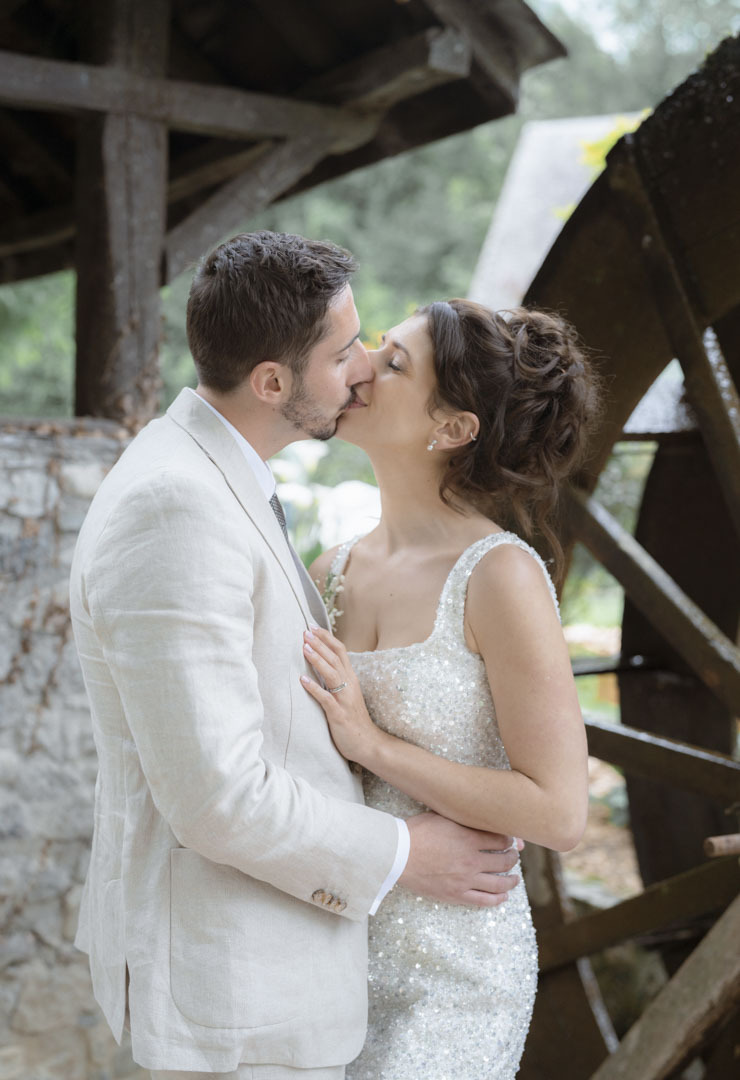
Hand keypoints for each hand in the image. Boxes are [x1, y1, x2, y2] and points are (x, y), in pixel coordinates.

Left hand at [300, 626, 384, 764]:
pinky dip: (314, 688)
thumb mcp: (347, 695)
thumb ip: (338, 680)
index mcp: (351, 679)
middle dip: (319, 644)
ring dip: (317, 660)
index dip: (327, 638)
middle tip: (305, 632)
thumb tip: (323, 665)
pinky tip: (302, 680)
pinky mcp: (339, 714)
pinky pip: (326, 698)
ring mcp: (344, 699)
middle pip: (335, 658)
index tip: (313, 627)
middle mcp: (349, 685)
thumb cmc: (355, 719)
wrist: (369, 743)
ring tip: (304, 648)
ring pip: (331, 674)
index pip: (340, 651)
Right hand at [400, 812, 522, 907]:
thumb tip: (479, 815)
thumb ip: (463, 818)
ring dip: (511, 880)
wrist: (398, 855)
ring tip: (515, 878)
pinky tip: (503, 896)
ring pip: (499, 883)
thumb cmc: (417, 832)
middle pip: (504, 861)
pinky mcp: (456, 894)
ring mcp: (465, 880)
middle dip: (512, 858)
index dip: (510, 839)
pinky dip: (497, 899)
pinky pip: (484, 900)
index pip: (501, 839)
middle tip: (513, 856)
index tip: (511, 840)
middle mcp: (471, 860)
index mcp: (469, 839)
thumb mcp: (443, 817)